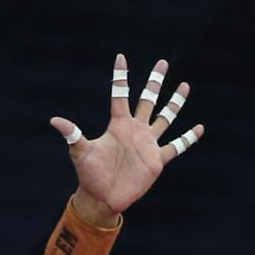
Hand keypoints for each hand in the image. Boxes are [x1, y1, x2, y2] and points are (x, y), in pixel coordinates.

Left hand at [52, 54, 204, 226]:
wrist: (103, 198)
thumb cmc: (89, 174)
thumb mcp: (80, 152)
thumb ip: (73, 134)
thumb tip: (54, 120)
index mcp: (118, 125)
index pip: (120, 94)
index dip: (120, 76)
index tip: (121, 57)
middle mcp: (135, 130)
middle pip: (148, 100)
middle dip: (155, 81)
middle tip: (163, 63)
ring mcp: (147, 144)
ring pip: (165, 118)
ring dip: (175, 103)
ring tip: (184, 86)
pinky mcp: (157, 160)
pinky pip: (176, 146)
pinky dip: (188, 138)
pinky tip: (200, 127)